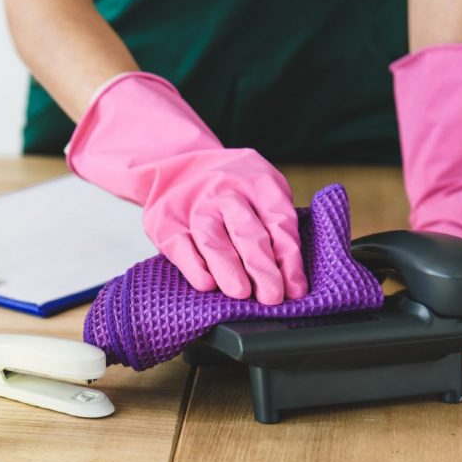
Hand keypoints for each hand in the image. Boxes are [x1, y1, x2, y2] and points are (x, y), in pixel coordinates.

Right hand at [67, 73, 307, 303]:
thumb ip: (277, 224)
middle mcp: (226, 193)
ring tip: (241, 293)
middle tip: (272, 297)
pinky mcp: (167, 223)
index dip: (288, 260)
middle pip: (247, 232)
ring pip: (213, 238)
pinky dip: (194, 265)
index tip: (294, 290)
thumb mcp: (263, 189)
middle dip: (261, 268)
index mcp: (259, 184)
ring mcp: (195, 207)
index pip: (279, 223)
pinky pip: (180, 244)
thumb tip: (291, 279)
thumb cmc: (232, 187)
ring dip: (228, 268)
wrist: (177, 164)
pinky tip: (206, 284)